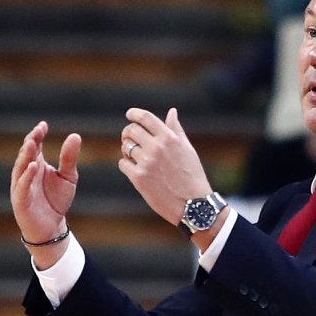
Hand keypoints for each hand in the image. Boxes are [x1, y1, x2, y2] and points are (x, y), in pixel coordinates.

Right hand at [10, 121, 81, 266]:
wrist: (52, 226)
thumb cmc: (57, 200)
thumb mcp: (68, 177)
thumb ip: (69, 158)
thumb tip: (75, 135)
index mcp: (36, 164)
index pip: (34, 145)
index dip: (37, 135)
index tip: (44, 125)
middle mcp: (26, 173)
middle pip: (26, 153)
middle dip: (31, 141)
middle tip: (38, 131)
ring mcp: (21, 186)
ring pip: (20, 167)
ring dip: (26, 155)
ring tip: (33, 143)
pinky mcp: (20, 200)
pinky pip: (22, 186)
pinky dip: (26, 176)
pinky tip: (33, 166)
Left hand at [119, 107, 212, 226]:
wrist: (193, 204)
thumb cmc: (192, 176)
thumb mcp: (187, 149)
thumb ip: (176, 130)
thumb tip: (172, 112)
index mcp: (169, 138)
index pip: (145, 117)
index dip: (134, 114)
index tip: (130, 115)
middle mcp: (157, 148)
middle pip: (131, 130)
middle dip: (128, 133)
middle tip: (130, 139)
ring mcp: (147, 163)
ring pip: (125, 147)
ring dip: (127, 150)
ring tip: (136, 157)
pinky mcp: (139, 178)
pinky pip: (123, 164)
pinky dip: (127, 166)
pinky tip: (136, 170)